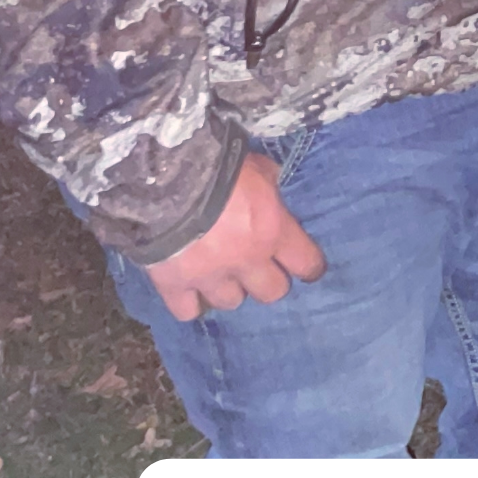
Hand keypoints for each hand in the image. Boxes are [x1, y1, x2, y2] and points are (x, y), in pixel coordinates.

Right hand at [144, 152, 325, 320]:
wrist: (167, 177)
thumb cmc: (220, 166)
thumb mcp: (257, 167)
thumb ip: (268, 185)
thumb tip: (270, 189)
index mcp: (273, 232)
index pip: (306, 263)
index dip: (309, 267)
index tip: (308, 270)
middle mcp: (247, 261)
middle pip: (271, 292)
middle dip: (267, 281)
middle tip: (258, 269)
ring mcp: (210, 277)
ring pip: (230, 302)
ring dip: (228, 290)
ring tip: (220, 277)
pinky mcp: (175, 285)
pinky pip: (188, 311)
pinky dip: (189, 303)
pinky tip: (189, 292)